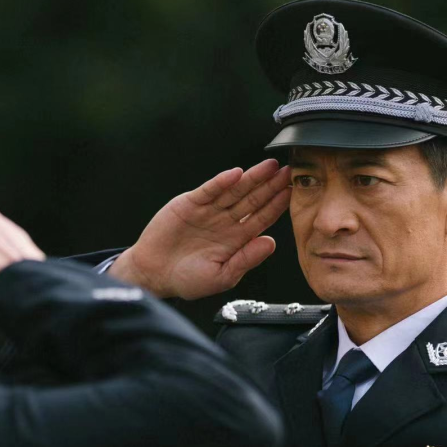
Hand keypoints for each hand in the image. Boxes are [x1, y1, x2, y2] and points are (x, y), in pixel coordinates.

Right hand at [109, 159, 291, 299]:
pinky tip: (235, 174)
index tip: (293, 193)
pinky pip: (209, 190)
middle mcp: (225, 221)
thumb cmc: (187, 280)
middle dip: (270, 185)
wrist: (153, 274)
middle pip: (252, 199)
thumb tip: (271, 243)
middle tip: (288, 171)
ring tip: (269, 166)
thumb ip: (246, 259)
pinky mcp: (190, 204)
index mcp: (236, 238)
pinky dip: (221, 182)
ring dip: (251, 178)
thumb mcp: (222, 276)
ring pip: (234, 191)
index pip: (262, 217)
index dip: (277, 205)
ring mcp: (208, 211)